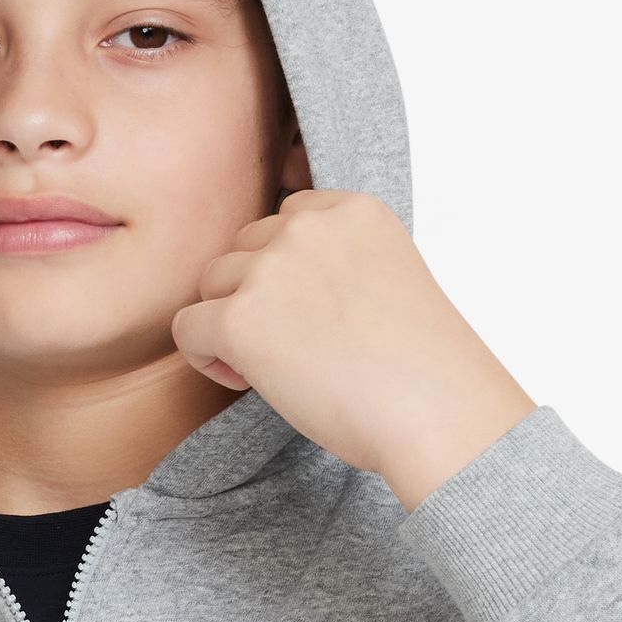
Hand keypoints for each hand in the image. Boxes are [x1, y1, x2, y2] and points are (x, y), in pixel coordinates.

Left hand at [170, 189, 537, 509]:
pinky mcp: (239, 319)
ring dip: (228, 325)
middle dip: (252, 295)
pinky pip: (187, 329)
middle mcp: (308, 228)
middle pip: (241, 249)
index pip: (285, 218)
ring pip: (210, 285)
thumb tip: (271, 284)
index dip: (284, 269)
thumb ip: (333, 262)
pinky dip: (206, 358)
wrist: (434, 410)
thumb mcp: (386, 278)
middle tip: (293, 346)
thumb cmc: (419, 366)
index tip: (312, 311)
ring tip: (275, 365)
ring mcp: (271, 269)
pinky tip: (248, 381)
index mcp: (354, 210)